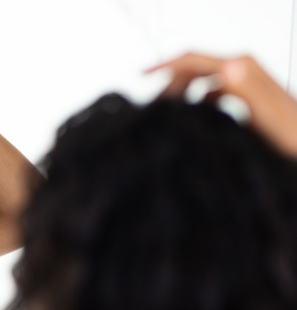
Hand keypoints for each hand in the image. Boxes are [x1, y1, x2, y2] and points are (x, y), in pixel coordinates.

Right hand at [148, 52, 296, 157]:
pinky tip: (192, 115)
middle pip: (193, 67)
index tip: (142, 74)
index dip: (163, 66)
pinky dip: (197, 97)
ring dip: (182, 91)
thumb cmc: (287, 133)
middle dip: (169, 82)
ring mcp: (245, 78)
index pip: (190, 60)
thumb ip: (229, 91)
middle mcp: (241, 68)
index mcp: (238, 70)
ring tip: (168, 110)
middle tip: (153, 104)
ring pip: (201, 78)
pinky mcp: (247, 91)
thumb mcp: (253, 112)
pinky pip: (213, 88)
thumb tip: (207, 79)